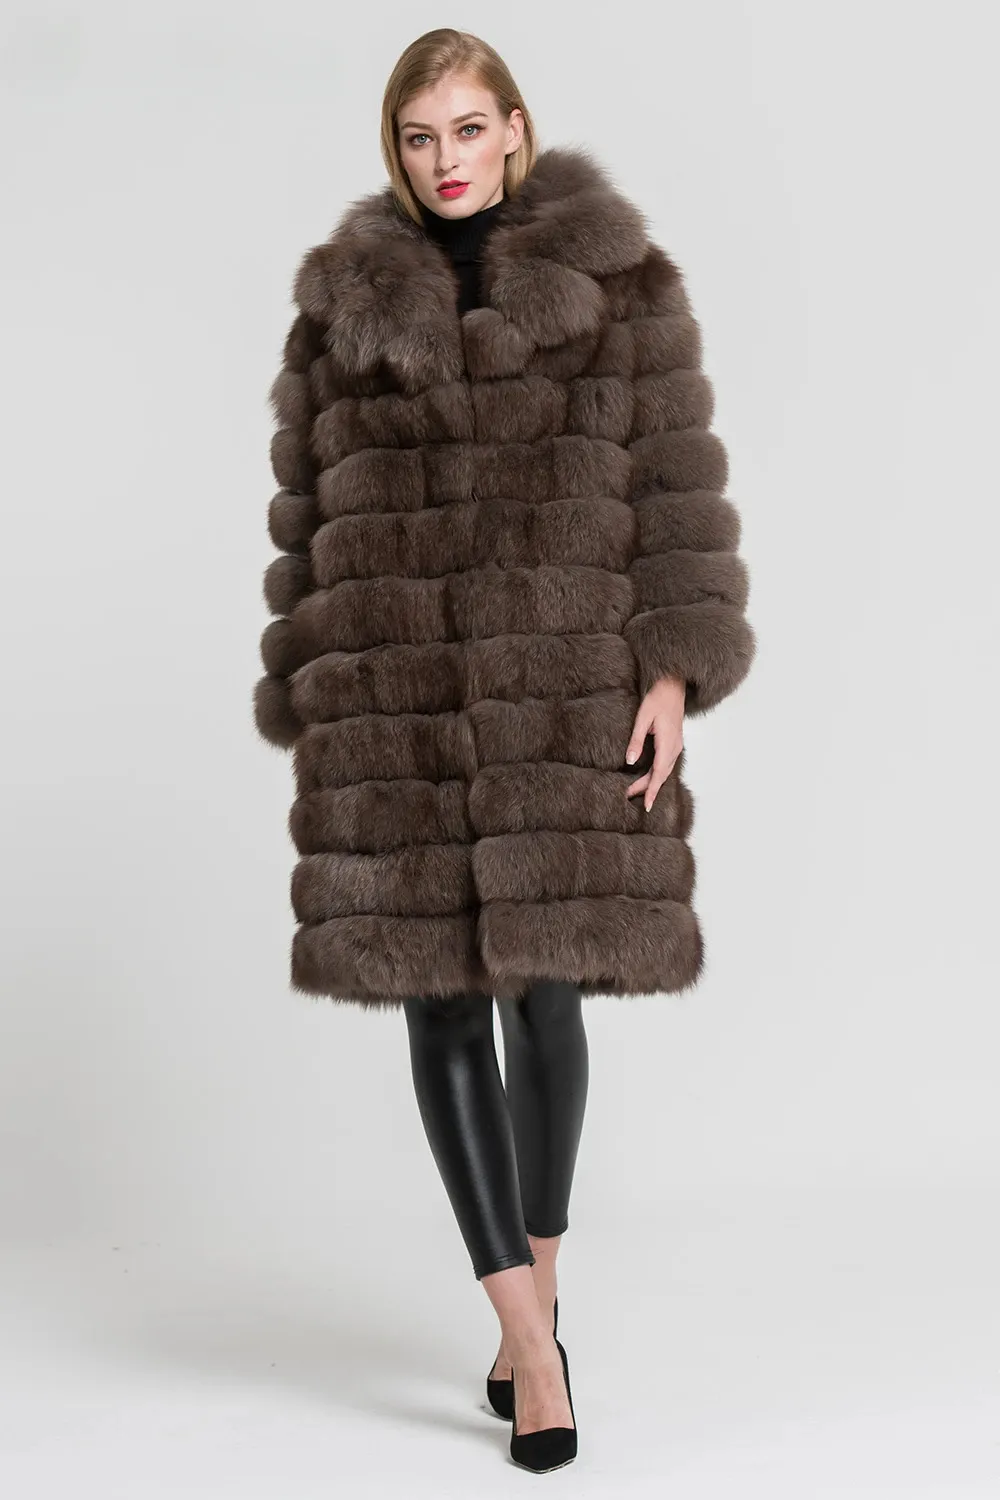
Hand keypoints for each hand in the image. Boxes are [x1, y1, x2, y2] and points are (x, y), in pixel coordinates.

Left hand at [625, 675, 684, 811]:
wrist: (673, 685)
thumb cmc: (658, 697)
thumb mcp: (643, 718)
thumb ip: (636, 740)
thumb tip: (630, 761)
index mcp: (668, 742)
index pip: (659, 773)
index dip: (652, 790)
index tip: (647, 805)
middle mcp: (675, 747)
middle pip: (661, 775)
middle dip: (647, 788)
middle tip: (630, 797)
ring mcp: (677, 745)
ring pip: (664, 770)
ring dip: (652, 782)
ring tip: (636, 791)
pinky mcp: (674, 742)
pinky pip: (667, 763)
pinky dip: (657, 773)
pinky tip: (649, 778)